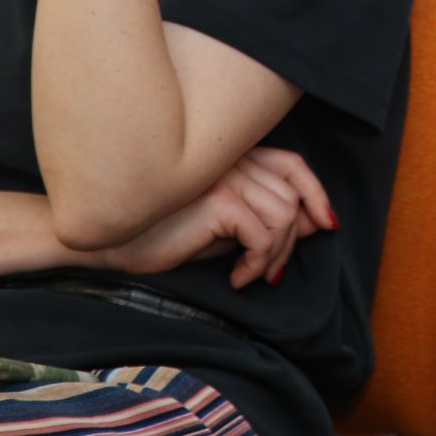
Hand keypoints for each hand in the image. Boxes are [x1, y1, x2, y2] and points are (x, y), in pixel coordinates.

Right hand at [96, 147, 334, 289]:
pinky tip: (237, 278)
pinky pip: (263, 235)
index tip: (325, 224)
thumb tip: (318, 223)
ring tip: (252, 274)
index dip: (315, 193)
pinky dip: (258, 263)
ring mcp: (226, 175)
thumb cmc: (163, 234)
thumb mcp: (222, 226)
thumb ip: (264, 219)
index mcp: (233, 157)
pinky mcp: (219, 198)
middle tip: (270, 272)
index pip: (291, 165)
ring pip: (284, 216)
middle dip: (291, 241)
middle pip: (291, 197)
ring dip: (275, 255)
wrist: (110, 241)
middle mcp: (233, 160)